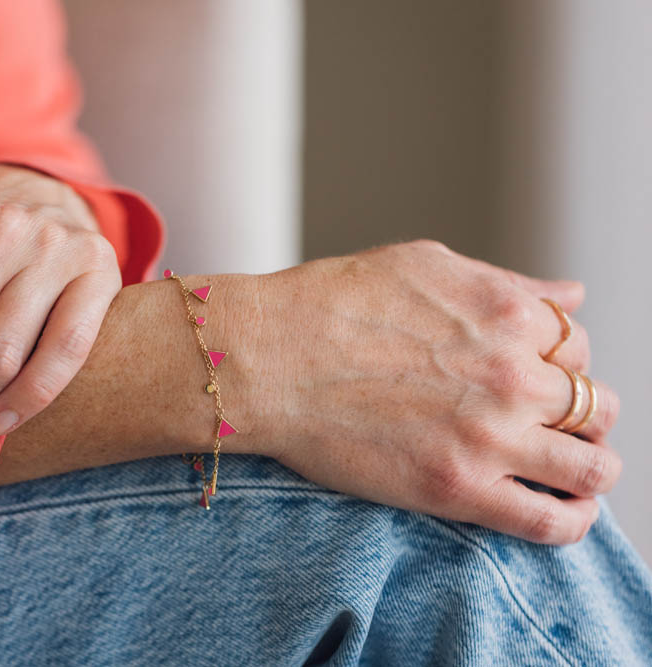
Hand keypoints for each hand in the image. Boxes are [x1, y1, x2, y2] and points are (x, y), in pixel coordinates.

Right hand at [249, 240, 620, 544]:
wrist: (267, 358)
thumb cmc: (330, 303)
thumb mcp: (426, 266)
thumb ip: (508, 285)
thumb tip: (571, 298)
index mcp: (507, 314)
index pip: (579, 346)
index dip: (561, 364)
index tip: (535, 378)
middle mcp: (512, 374)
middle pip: (597, 405)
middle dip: (584, 413)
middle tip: (553, 425)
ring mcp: (489, 435)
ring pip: (593, 468)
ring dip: (591, 469)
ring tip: (567, 473)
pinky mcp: (457, 488)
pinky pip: (551, 523)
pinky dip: (572, 522)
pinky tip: (564, 513)